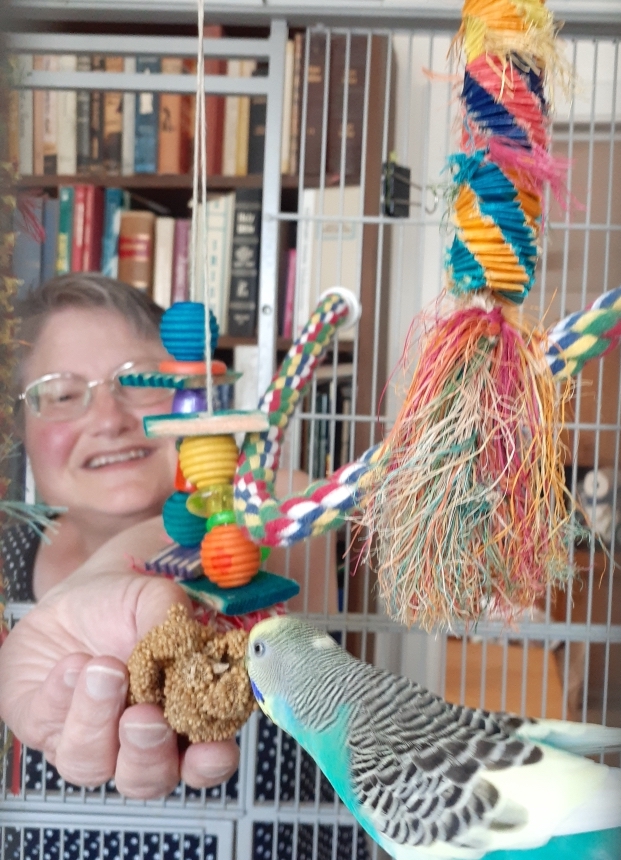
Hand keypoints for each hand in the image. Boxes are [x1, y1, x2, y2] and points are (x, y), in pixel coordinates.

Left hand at [0, 518, 239, 797]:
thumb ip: (172, 623)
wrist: (80, 594)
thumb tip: (183, 646)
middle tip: (141, 715)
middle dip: (145, 753)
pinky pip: (45, 728)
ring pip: (88, 763)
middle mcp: (137, 741)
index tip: (208, 747)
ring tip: (102, 669)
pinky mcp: (40, 725)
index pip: (205, 761)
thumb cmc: (131, 604)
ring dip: (96, 719)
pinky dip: (60, 696)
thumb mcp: (158, 599)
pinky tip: (73, 663)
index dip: (209, 763)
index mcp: (181, 718)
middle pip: (146, 779)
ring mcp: (87, 740)